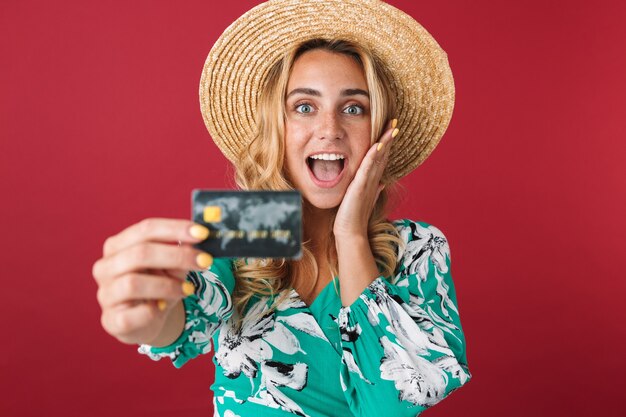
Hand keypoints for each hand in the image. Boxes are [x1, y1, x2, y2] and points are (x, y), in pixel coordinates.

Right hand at [92, 218, 211, 344]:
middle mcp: (105, 267)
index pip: (146, 229)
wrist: (146, 320)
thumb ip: (180, 253)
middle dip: (177, 256)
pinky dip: (152, 311)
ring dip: (167, 285)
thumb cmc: (158, 284)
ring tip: (187, 290)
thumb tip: (198, 239)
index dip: (175, 229)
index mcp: (118, 245)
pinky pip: (132, 314)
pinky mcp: (111, 320)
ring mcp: (105, 294)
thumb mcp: (172, 266)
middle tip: (205, 262)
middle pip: (140, 253)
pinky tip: (163, 308)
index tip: (202, 234)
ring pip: (133, 283)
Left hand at [333, 120, 397, 238]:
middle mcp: (374, 180)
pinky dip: (373, 155)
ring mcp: (368, 183)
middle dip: (389, 137)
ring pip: (379, 158)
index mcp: (373, 181)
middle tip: (395, 121)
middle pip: (384, 154)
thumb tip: (381, 183)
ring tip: (392, 127)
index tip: (391, 129)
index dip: (387, 143)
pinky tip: (378, 144)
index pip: (381, 158)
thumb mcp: (364, 199)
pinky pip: (368, 168)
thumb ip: (373, 190)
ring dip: (385, 142)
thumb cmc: (354, 216)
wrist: (350, 231)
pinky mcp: (361, 187)